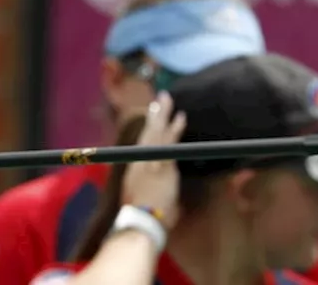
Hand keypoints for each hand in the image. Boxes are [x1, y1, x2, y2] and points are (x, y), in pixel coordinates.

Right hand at [121, 91, 185, 227]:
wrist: (141, 219)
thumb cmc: (141, 216)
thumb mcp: (139, 200)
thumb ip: (148, 193)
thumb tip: (158, 197)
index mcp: (135, 168)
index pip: (144, 142)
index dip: (149, 127)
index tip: (154, 114)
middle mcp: (141, 159)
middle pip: (149, 132)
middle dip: (156, 114)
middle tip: (162, 97)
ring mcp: (152, 160)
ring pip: (158, 132)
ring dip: (164, 115)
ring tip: (169, 99)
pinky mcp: (163, 164)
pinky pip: (169, 142)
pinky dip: (174, 129)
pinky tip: (181, 117)